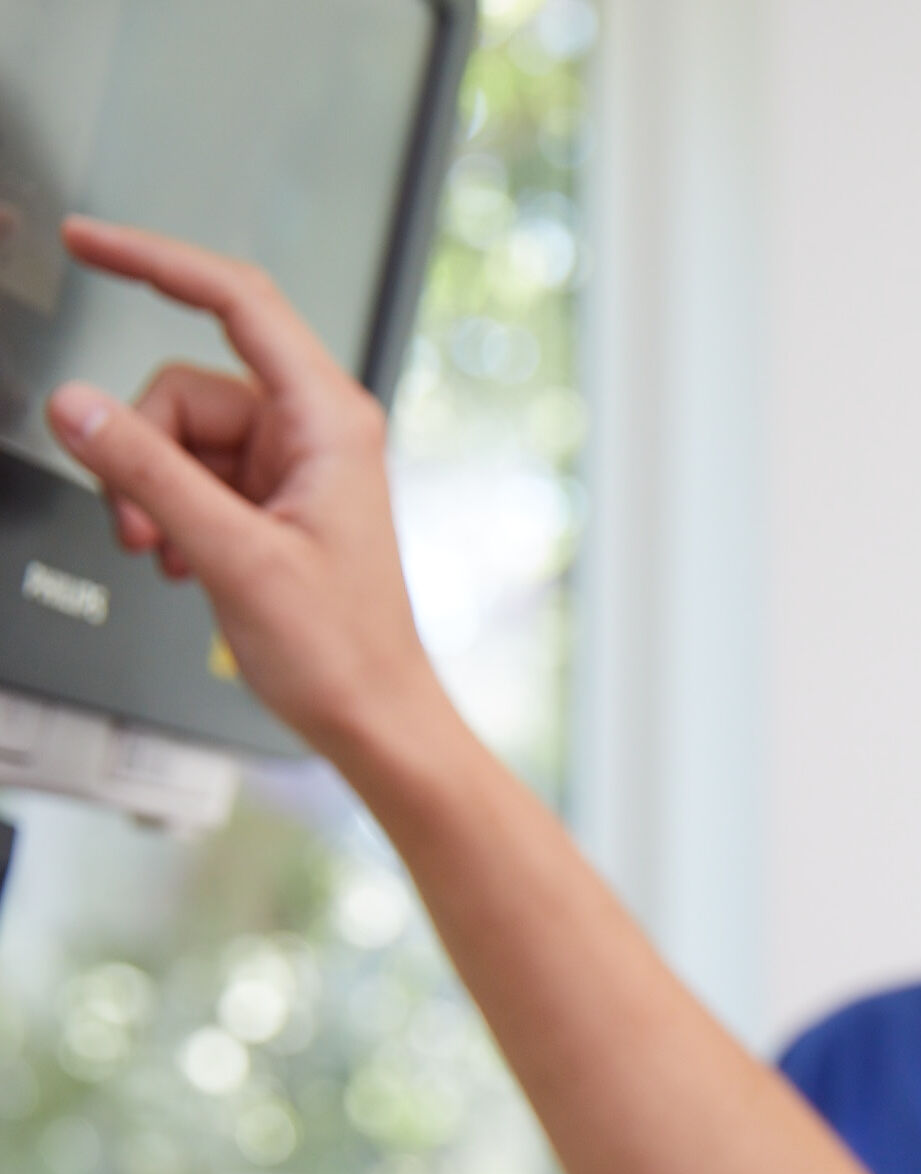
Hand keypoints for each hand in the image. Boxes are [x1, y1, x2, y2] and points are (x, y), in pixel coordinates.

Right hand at [45, 217, 441, 757]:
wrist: (371, 714)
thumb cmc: (341, 649)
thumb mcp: (233, 556)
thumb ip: (149, 475)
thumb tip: (78, 407)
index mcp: (329, 421)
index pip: (236, 301)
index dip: (156, 260)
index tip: (90, 242)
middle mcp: (314, 433)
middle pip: (186, 390)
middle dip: (143, 452)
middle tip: (140, 526)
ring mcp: (293, 468)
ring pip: (179, 439)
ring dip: (154, 496)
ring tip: (172, 558)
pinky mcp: (274, 504)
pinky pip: (194, 478)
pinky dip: (173, 515)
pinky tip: (187, 564)